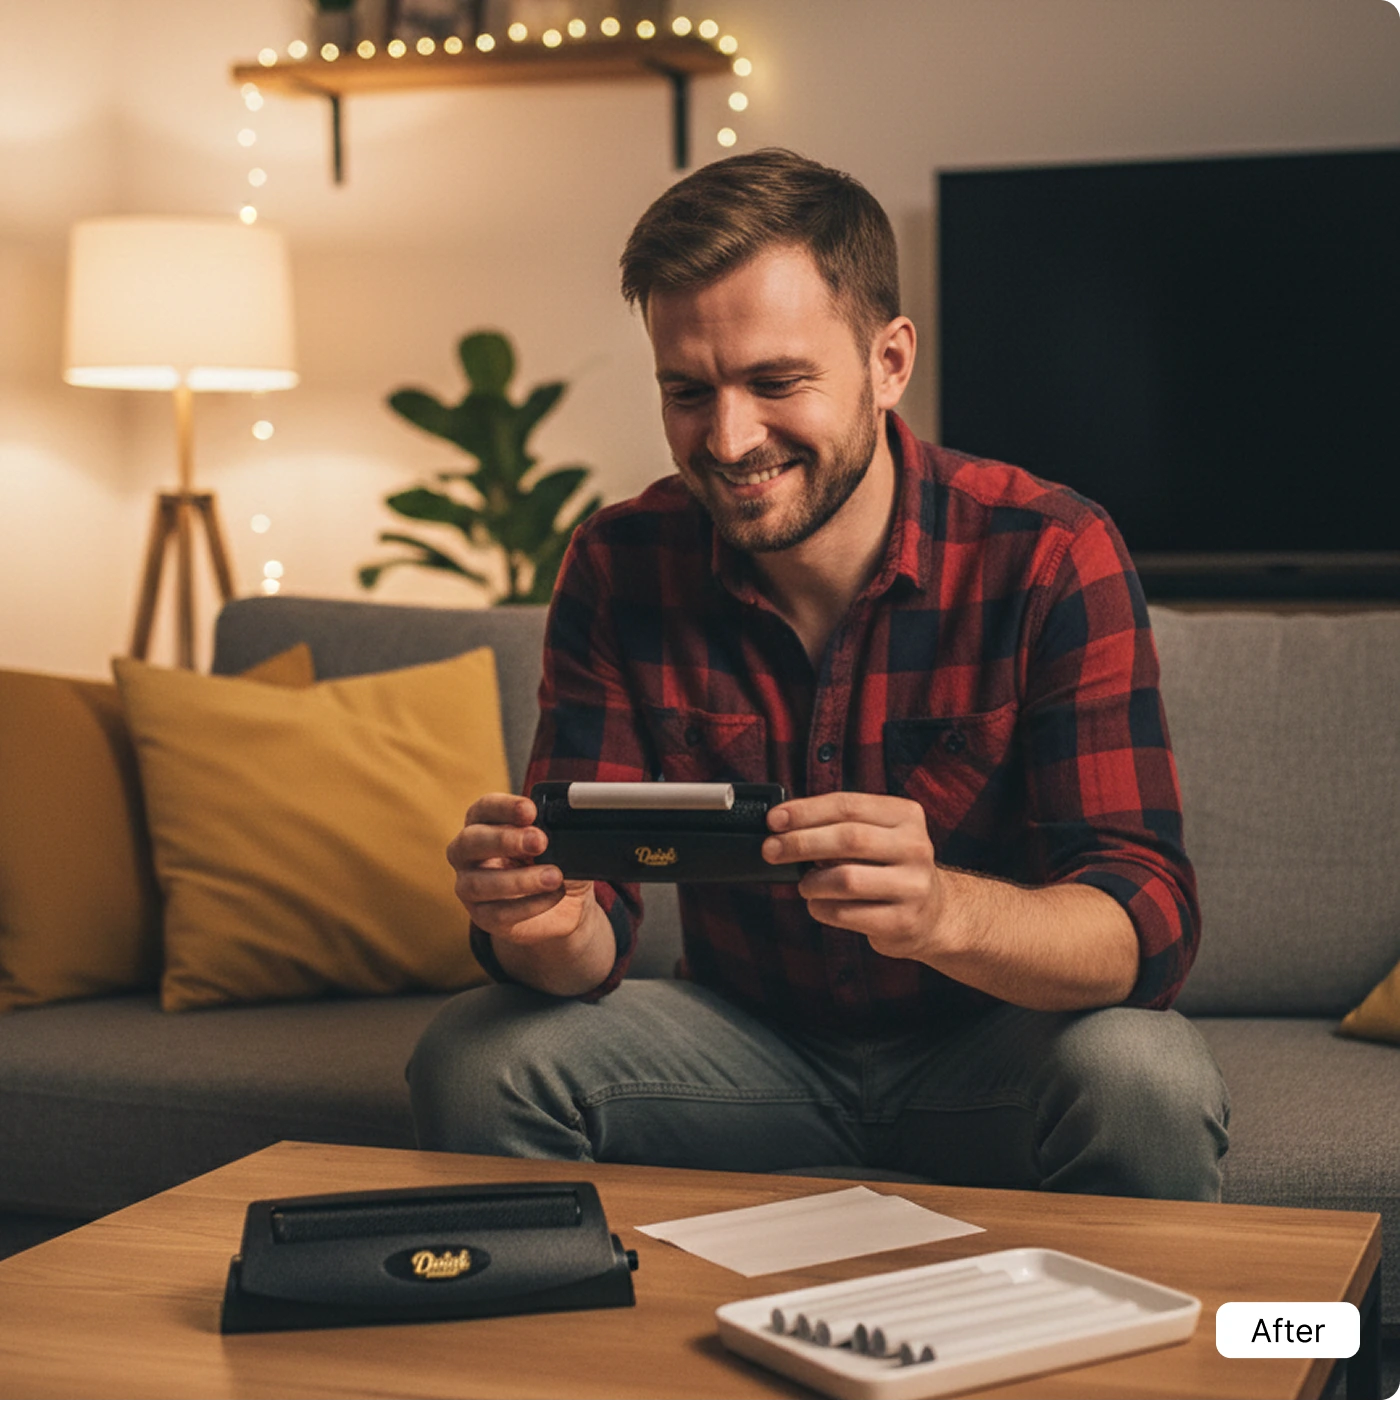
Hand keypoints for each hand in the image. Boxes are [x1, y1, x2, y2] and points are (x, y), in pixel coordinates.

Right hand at [447, 793, 597, 947]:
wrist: (565, 905)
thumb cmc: (554, 861)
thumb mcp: (558, 842)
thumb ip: (552, 831)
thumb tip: (557, 829)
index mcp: (484, 823)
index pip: (484, 808)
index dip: (504, 807)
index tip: (531, 810)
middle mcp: (467, 853)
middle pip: (470, 841)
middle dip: (505, 840)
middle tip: (540, 841)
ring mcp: (469, 886)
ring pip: (479, 884)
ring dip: (520, 879)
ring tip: (554, 876)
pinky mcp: (482, 917)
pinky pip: (498, 913)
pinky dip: (530, 904)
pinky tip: (554, 895)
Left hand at [762, 792, 947, 960]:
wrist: (933, 913)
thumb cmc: (889, 867)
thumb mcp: (877, 835)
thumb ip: (839, 825)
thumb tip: (782, 825)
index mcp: (906, 816)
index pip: (848, 805)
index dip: (805, 811)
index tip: (773, 819)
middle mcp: (915, 847)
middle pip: (847, 839)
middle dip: (800, 843)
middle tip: (771, 850)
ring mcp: (913, 886)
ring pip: (846, 878)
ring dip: (812, 881)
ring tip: (804, 884)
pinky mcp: (902, 921)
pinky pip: (846, 913)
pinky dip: (821, 908)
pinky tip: (818, 904)